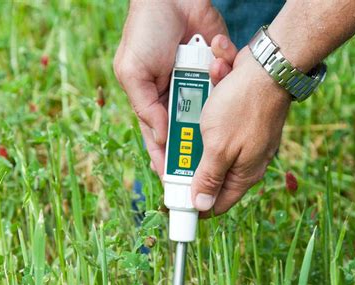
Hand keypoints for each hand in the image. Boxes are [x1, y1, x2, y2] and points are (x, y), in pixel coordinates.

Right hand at [114, 0, 231, 174]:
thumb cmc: (146, 31)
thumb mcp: (133, 71)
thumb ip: (145, 107)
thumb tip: (159, 138)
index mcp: (152, 103)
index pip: (158, 142)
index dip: (166, 162)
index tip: (175, 183)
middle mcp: (176, 100)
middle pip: (186, 136)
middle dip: (194, 151)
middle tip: (204, 169)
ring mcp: (197, 88)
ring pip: (208, 116)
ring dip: (211, 115)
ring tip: (219, 119)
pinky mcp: (215, 74)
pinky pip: (222, 88)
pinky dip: (221, 79)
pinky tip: (219, 67)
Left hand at [191, 48, 291, 215]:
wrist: (269, 65)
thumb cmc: (243, 106)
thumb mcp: (219, 147)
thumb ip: (209, 177)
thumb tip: (201, 205)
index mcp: (244, 174)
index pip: (217, 203)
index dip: (195, 202)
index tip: (174, 195)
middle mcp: (248, 161)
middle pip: (212, 174)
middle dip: (192, 157)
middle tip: (178, 141)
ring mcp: (246, 141)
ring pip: (213, 145)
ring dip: (202, 129)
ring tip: (204, 108)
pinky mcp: (244, 122)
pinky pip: (221, 124)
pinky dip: (213, 112)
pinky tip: (214, 93)